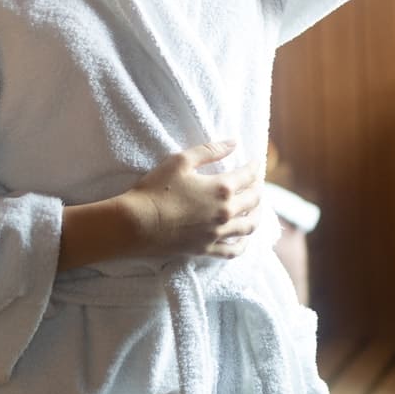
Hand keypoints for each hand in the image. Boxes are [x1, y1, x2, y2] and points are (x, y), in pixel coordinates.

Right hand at [125, 139, 263, 257]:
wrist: (136, 224)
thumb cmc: (155, 189)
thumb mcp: (180, 161)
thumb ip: (210, 150)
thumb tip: (234, 143)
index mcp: (221, 188)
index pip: (248, 176)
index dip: (255, 168)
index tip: (256, 163)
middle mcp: (225, 212)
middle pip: (254, 200)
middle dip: (258, 189)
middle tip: (258, 184)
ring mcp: (217, 233)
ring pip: (249, 226)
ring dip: (257, 215)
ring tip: (257, 209)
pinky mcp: (206, 249)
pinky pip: (233, 250)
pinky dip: (243, 244)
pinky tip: (244, 239)